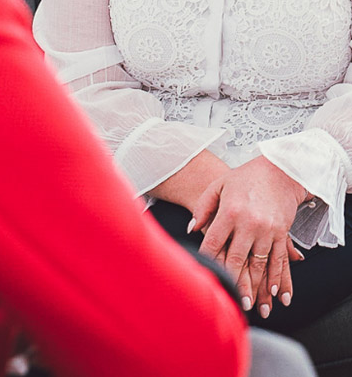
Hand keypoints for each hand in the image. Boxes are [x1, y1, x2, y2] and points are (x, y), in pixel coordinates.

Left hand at [190, 156, 305, 311]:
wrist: (279, 169)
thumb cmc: (246, 177)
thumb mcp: (219, 185)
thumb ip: (203, 207)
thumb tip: (191, 228)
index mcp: (230, 211)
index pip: (214, 241)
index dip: (207, 260)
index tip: (203, 275)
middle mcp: (249, 222)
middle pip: (236, 258)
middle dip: (230, 281)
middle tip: (228, 300)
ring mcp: (267, 229)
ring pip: (258, 264)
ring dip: (254, 286)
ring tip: (249, 304)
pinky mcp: (282, 233)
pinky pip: (278, 259)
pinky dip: (275, 277)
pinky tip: (272, 291)